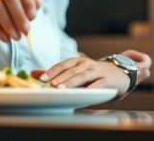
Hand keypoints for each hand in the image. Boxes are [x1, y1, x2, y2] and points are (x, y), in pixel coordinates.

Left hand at [33, 49, 152, 89]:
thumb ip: (56, 74)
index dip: (51, 71)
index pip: (62, 65)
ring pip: (83, 76)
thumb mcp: (76, 72)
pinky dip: (93, 86)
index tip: (41, 79)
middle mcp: (86, 64)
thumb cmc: (94, 75)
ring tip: (62, 88)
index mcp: (77, 62)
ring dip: (72, 82)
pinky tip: (87, 91)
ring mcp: (98, 70)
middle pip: (71, 71)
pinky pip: (100, 83)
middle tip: (51, 85)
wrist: (120, 73)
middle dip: (60, 78)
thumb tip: (33, 74)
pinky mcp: (109, 79)